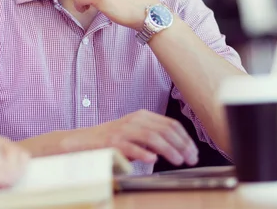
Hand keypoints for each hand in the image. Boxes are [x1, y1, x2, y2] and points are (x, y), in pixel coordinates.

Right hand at [72, 110, 198, 166]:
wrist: (83, 141)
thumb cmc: (112, 140)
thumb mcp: (135, 134)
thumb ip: (153, 137)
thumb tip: (179, 148)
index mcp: (142, 116)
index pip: (171, 124)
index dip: (185, 138)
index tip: (193, 151)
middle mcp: (134, 120)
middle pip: (164, 130)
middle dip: (181, 145)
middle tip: (191, 159)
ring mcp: (122, 130)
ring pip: (152, 136)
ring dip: (169, 149)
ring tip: (178, 161)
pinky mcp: (112, 142)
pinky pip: (130, 146)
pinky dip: (143, 152)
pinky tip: (153, 159)